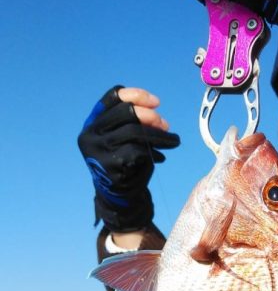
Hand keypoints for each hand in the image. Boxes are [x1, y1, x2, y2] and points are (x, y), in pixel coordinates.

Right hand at [78, 85, 179, 231]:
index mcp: (93, 122)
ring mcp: (98, 150)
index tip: (157, 103)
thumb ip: (133, 123)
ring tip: (172, 141)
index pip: (112, 97)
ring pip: (134, 131)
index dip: (137, 95)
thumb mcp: (123, 137)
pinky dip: (153, 152)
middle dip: (150, 116)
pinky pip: (137, 151)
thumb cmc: (123, 161)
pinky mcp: (110, 166)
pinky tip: (161, 156)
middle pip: (125, 112)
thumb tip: (156, 116)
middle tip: (165, 124)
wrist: (117, 195)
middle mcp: (90, 134)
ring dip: (158, 135)